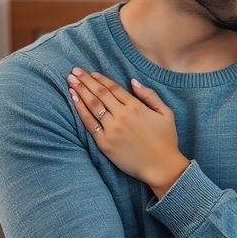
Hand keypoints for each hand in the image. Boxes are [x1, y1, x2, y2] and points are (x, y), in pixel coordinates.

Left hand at [68, 68, 187, 196]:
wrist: (160, 166)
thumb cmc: (166, 139)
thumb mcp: (165, 113)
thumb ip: (150, 95)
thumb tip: (133, 81)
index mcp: (136, 107)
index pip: (113, 88)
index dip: (101, 79)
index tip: (91, 73)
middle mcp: (121, 116)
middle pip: (100, 94)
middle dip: (86, 81)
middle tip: (75, 71)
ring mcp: (111, 129)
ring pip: (92, 106)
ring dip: (80, 91)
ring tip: (70, 81)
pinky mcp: (105, 143)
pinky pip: (89, 123)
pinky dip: (80, 110)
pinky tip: (74, 100)